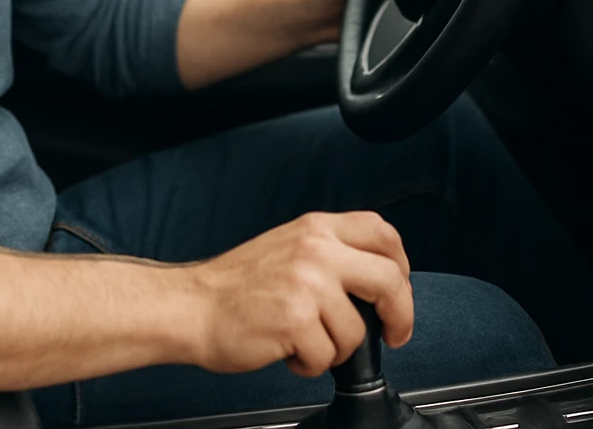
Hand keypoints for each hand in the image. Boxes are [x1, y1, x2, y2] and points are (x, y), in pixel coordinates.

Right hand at [183, 210, 413, 377]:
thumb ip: (330, 251)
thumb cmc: (235, 285)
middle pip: (389, 280)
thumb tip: (375, 280)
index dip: (401, 266)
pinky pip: (327, 356)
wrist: (192, 306)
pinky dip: (310, 365)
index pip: (382, 234)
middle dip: (400, 315)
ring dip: (335, 348)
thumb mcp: (289, 245)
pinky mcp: (296, 320)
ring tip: (304, 341)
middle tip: (393, 333)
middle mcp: (316, 249)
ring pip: (357, 331)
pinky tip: (288, 351)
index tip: (398, 291)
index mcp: (316, 228)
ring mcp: (307, 284)